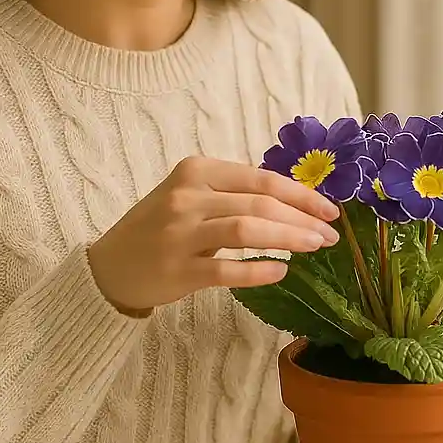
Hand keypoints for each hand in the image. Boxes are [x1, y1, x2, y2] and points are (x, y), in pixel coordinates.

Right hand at [89, 156, 341, 315]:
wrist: (111, 265)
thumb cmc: (160, 227)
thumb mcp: (192, 195)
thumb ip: (234, 192)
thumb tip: (296, 199)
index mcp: (196, 170)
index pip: (261, 179)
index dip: (301, 194)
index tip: (330, 210)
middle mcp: (187, 196)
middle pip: (259, 204)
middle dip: (302, 219)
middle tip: (330, 236)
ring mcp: (180, 233)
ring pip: (247, 231)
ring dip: (288, 239)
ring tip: (315, 248)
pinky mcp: (177, 269)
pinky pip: (226, 269)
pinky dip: (258, 270)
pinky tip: (280, 272)